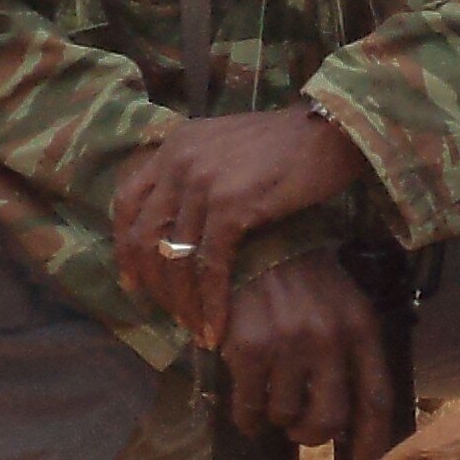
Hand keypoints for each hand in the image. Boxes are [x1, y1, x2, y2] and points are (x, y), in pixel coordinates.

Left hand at [111, 105, 366, 341]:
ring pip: (175, 256)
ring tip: (195, 328)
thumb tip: (185, 220)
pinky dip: (211, 302)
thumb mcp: (230, 146)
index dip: (125, 247)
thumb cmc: (291, 143)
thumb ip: (201, 172)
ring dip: (182, 300)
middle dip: (152, 282)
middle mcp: (180, 161)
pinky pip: (211, 265)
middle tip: (165, 312)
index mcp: (176, 145)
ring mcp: (204, 183)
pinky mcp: (232, 205)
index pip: (128, 201)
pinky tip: (217, 326)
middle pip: (145, 234)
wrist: (333, 130)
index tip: (133, 281)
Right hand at [217, 251, 400, 459]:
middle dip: (313, 434)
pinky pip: (250, 409)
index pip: (376, 399)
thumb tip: (355, 421)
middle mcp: (330, 340)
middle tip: (301, 427)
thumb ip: (355, 355)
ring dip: (279, 419)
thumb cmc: (307, 282)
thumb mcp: (347, 308)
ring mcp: (289, 346)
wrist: (259, 243)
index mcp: (361, 330)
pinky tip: (249, 406)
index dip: (373, 443)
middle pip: (331, 419)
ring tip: (274, 397)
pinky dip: (249, 418)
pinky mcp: (249, 350)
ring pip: (287, 416)